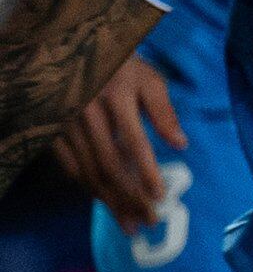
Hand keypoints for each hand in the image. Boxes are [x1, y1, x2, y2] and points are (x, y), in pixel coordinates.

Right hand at [49, 58, 179, 228]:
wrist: (77, 49)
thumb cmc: (121, 65)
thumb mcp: (149, 80)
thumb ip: (164, 112)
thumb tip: (181, 144)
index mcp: (116, 97)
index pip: (134, 143)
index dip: (146, 172)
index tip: (159, 197)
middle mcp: (88, 112)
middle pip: (109, 164)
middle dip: (130, 196)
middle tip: (149, 220)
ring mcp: (66, 123)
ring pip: (88, 170)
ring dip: (109, 200)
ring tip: (129, 222)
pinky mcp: (53, 131)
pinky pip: (70, 165)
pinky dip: (88, 186)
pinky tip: (105, 202)